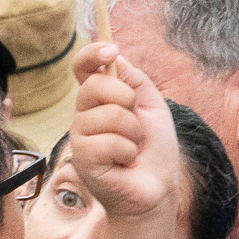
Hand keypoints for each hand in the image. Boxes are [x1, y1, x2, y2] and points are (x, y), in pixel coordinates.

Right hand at [69, 44, 178, 218]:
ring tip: (133, 148)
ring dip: (133, 132)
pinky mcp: (83, 160)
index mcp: (99, 100)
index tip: (111, 50)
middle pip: (94, 86)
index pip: (82, 68)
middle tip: (136, 122)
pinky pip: (108, 142)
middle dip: (126, 99)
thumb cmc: (154, 149)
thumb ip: (134, 80)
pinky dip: (127, 151)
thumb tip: (114, 57)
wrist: (157, 187)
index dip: (91, 54)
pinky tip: (125, 162)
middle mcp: (84, 115)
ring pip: (107, 115)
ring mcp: (80, 137)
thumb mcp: (152, 106)